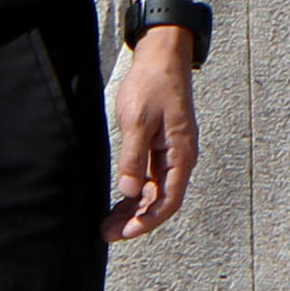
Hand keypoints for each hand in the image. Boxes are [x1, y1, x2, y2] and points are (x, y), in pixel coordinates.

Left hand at [107, 31, 194, 238]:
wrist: (163, 57)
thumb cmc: (152, 85)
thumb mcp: (137, 120)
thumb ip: (133, 157)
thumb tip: (129, 191)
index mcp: (181, 155)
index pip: (168, 200)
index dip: (147, 220)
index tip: (125, 233)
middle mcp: (180, 159)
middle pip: (160, 200)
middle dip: (136, 219)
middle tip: (108, 233)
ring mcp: (172, 154)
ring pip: (155, 191)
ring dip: (133, 208)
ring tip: (108, 223)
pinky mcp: (162, 147)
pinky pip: (151, 177)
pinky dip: (135, 191)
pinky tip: (119, 200)